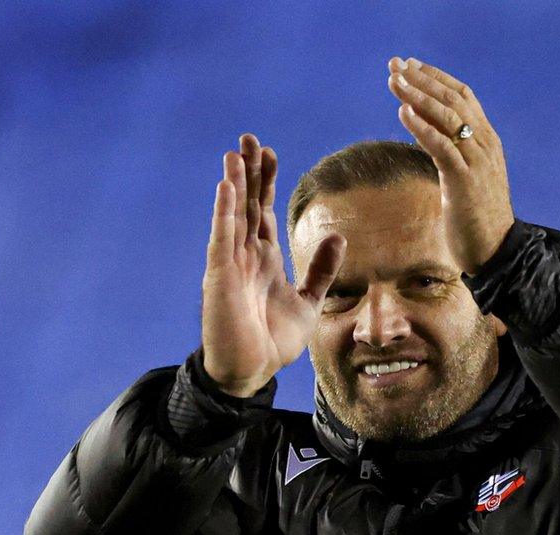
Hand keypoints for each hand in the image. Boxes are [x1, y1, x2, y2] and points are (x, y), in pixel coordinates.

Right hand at [201, 134, 346, 396]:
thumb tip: (338, 236)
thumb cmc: (274, 339)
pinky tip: (226, 187)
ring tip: (235, 153)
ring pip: (232, 215)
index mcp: (264, 258)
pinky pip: (222, 239)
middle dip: (248, 172)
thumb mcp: (310, 300)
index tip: (270, 153)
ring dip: (234, 184)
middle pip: (246, 204)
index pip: (263, 210)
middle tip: (249, 138)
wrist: (252, 372)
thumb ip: (322, 270)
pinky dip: (224, 212)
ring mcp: (230, 265)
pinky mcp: (220, 278)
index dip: (265, 181)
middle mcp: (244, 255)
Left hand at [387, 57, 514, 274]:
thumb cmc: (476, 217)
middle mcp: (485, 145)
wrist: (495, 250)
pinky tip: (403, 113)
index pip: (463, 96)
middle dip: (422, 80)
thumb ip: (454, 152)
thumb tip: (428, 134)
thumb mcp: (466, 176)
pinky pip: (442, 147)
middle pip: (453, 100)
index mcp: (487, 141)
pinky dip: (422, 128)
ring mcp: (477, 162)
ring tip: (394, 82)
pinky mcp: (465, 181)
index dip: (436, 78)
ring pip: (447, 118)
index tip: (410, 65)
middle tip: (395, 65)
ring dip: (417, 96)